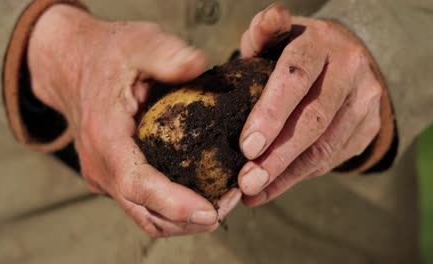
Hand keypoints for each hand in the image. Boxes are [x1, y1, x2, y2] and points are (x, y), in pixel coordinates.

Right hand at [28, 5, 241, 236]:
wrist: (73, 66)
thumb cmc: (107, 55)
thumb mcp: (137, 42)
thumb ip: (166, 54)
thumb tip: (199, 66)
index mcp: (106, 136)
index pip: (137, 184)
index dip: (174, 204)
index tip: (210, 211)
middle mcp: (101, 165)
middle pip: (145, 213)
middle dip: (189, 220)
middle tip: (230, 202)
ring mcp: (105, 176)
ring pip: (145, 216)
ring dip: (183, 221)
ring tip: (223, 202)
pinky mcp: (113, 177)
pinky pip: (143, 205)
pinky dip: (173, 210)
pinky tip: (202, 194)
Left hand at [238, 4, 382, 205]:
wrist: (345, 59)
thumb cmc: (296, 51)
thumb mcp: (277, 36)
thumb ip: (265, 31)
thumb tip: (270, 20)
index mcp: (321, 44)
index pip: (296, 78)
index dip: (272, 113)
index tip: (247, 147)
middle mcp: (350, 70)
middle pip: (313, 119)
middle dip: (278, 156)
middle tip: (247, 181)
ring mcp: (364, 101)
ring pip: (325, 146)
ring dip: (287, 174)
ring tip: (254, 192)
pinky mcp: (369, 126)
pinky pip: (333, 158)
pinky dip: (300, 175)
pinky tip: (273, 186)